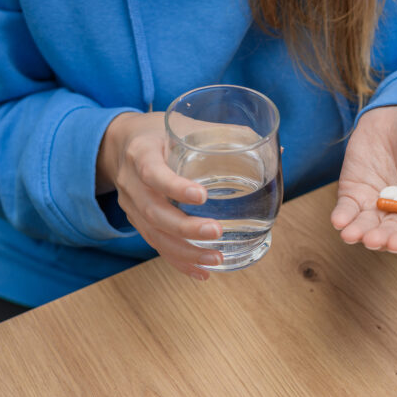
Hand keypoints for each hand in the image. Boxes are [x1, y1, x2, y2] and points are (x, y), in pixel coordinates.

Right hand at [96, 112, 222, 280]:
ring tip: (214, 260)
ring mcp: (131, 204)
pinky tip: (200, 272)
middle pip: (153, 211)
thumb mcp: (185, 123)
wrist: (121, 143)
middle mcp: (130, 182)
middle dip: (184, 228)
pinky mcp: (137, 220)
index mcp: (141, 152)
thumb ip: (224, 134)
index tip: (202, 196)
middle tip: (216, 232)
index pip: (153, 172)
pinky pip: (156, 244)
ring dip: (184, 251)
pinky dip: (178, 261)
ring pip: (153, 234)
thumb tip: (276, 149)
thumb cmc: (159, 132)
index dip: (174, 186)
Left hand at [331, 105, 396, 252]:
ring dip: (357, 233)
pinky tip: (339, 222)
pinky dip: (342, 217)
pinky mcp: (352, 192)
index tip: (396, 243)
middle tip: (372, 239)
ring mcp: (373, 204)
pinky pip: (346, 210)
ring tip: (351, 235)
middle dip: (379, 238)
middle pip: (387, 234)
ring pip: (364, 226)